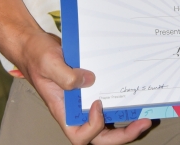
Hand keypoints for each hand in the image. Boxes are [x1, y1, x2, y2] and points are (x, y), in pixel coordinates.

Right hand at [17, 30, 151, 143]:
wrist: (34, 45)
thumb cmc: (37, 56)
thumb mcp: (49, 63)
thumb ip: (66, 75)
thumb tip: (90, 81)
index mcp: (63, 111)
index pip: (80, 136)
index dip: (93, 126)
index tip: (98, 103)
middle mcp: (75, 110)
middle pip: (99, 136)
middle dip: (122, 135)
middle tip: (143, 123)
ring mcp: (83, 101)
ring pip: (106, 123)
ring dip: (125, 123)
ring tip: (145, 115)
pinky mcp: (90, 88)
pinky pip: (107, 101)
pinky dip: (120, 102)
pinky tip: (133, 94)